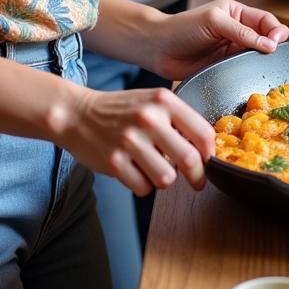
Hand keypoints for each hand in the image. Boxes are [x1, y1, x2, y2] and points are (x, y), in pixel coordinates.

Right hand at [65, 84, 214, 196]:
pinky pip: (143, 188)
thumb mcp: (153, 101)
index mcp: (163, 101)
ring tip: (154, 167)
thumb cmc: (121, 110)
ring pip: (167, 179)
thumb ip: (179, 118)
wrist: (78, 114)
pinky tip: (135, 170)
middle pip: (189, 160)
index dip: (210, 152)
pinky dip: (142, 184)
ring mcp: (130, 141)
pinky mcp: (114, 162)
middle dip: (197, 176)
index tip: (208, 161)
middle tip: (197, 181)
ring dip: (164, 179)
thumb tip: (207, 147)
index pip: (202, 132)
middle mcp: (149, 119)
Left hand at [147, 0, 288, 80]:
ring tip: (262, 66)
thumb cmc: (182, 28)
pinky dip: (250, 72)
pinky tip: (250, 75)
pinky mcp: (225, 66)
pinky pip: (244, 69)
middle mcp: (237, 30)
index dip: (276, 30)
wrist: (158, 49)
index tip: (277, 42)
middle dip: (272, 46)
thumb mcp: (215, 22)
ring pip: (257, 55)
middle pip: (265, 37)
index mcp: (236, 12)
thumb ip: (242, 32)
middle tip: (271, 55)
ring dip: (261, 61)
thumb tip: (270, 44)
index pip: (266, 19)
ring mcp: (232, 49)